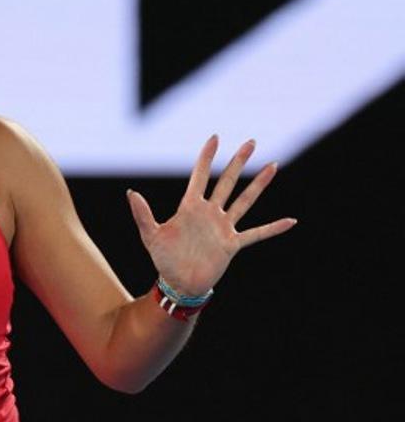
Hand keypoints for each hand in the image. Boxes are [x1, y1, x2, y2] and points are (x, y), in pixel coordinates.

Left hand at [126, 134, 296, 295]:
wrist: (178, 283)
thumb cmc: (163, 259)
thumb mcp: (151, 235)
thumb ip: (142, 214)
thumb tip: (130, 193)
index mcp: (190, 208)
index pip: (200, 176)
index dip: (207, 158)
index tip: (215, 137)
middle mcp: (210, 213)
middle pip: (227, 182)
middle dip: (238, 162)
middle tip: (251, 141)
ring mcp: (223, 227)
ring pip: (244, 200)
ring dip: (259, 184)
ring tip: (273, 166)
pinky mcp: (232, 244)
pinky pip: (256, 234)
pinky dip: (273, 228)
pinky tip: (291, 221)